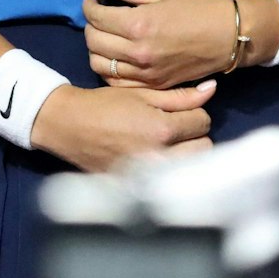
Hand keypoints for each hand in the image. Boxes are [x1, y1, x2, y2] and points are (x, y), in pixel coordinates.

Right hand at [31, 79, 215, 172]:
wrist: (68, 125)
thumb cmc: (105, 106)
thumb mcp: (144, 94)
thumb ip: (181, 96)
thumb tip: (211, 90)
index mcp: (162, 130)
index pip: (203, 122)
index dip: (193, 113)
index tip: (180, 112)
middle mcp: (158, 156)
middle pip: (204, 148)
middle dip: (194, 136)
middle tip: (178, 129)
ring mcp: (148, 176)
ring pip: (190, 167)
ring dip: (186, 154)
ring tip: (168, 144)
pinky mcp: (137, 187)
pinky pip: (169, 181)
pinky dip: (168, 171)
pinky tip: (155, 159)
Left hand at [83, 0, 234, 89]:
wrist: (230, 36)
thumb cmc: (199, 8)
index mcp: (139, 24)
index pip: (97, 17)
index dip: (89, 6)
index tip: (93, 1)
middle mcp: (137, 52)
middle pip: (93, 41)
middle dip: (91, 25)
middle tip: (101, 16)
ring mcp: (144, 73)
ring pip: (99, 64)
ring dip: (96, 49)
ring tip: (107, 37)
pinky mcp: (152, 85)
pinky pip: (115, 82)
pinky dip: (109, 70)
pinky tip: (116, 57)